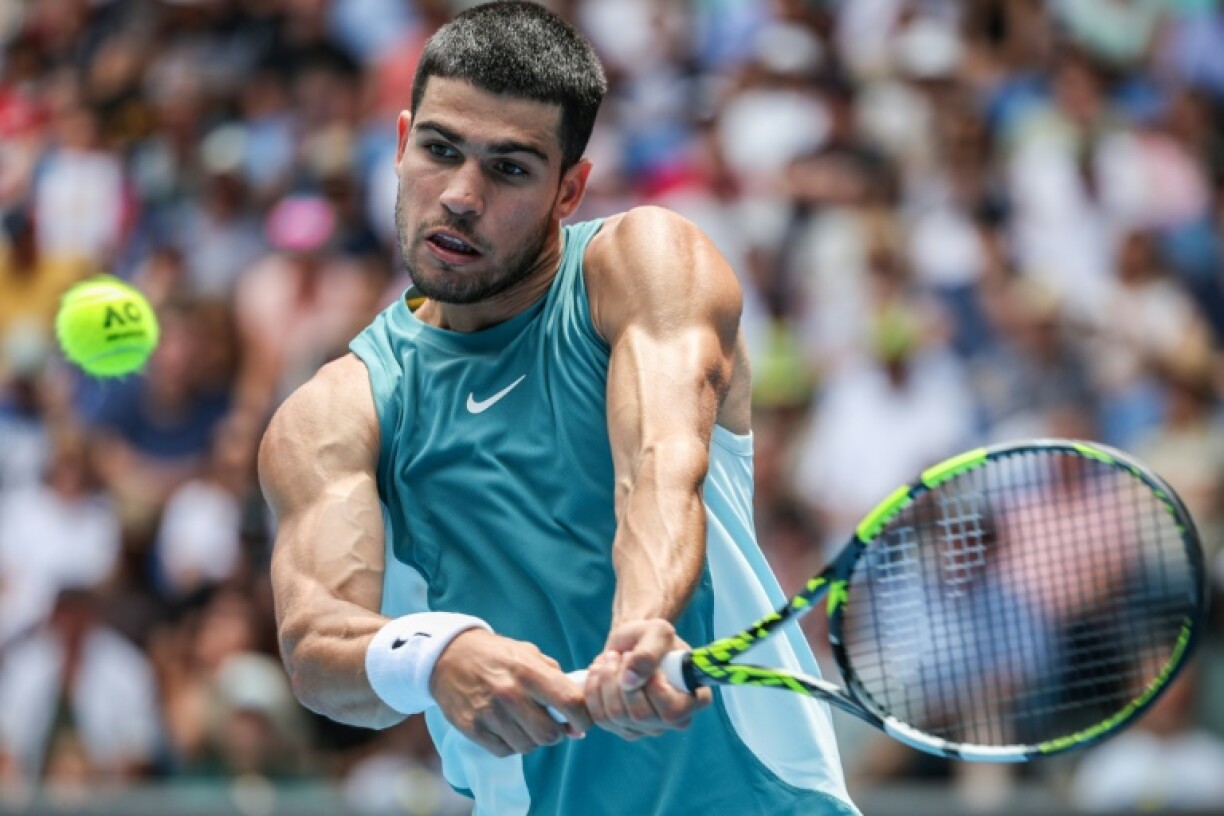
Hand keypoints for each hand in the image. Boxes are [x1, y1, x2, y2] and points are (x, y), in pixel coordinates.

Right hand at [431, 629, 592, 756]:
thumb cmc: (497, 655)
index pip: (570, 703)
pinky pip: (504, 751)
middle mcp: (509, 693)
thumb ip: (557, 682)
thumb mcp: (530, 655)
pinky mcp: (472, 728)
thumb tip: (578, 723)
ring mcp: (489, 713)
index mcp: (529, 671)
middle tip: (550, 724)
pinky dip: (511, 745)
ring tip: (526, 724)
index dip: (583, 718)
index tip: (582, 721)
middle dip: (556, 733)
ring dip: (533, 740)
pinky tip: (508, 729)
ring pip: (527, 746)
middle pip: (549, 734)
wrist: (448, 655)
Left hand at [585, 619, 710, 740]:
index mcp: (694, 700)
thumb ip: (648, 653)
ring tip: (610, 659)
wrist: (631, 644)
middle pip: (640, 715)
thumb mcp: (656, 631)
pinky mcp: (623, 728)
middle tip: (622, 655)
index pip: (672, 712)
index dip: (652, 686)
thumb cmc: (650, 637)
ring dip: (606, 681)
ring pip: (616, 716)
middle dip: (622, 679)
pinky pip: (600, 717)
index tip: (642, 658)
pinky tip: (599, 672)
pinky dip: (594, 690)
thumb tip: (629, 681)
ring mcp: (648, 728)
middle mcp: (674, 721)